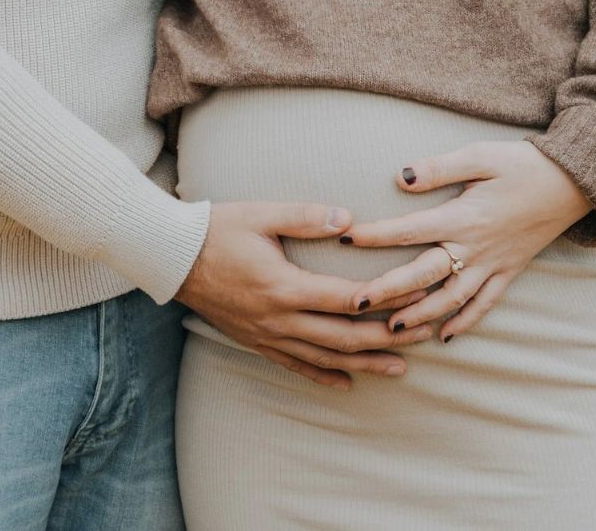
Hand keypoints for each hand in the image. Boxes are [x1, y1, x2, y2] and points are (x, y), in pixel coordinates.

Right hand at [176, 202, 431, 388]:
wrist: (171, 257)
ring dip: (364, 364)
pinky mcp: (255, 340)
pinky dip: (323, 375)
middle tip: (424, 336)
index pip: (349, 299)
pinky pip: (294, 365)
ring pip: (324, 358)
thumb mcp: (260, 214)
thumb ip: (306, 216)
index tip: (420, 296)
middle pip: (344, 337)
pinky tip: (347, 382)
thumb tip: (349, 219)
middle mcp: (279, 318)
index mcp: (285, 286)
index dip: (388, 300)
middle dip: (388, 338)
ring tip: (400, 368)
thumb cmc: (215, 230)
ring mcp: (266, 334)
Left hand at [344, 141, 592, 341]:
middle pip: (423, 275)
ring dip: (420, 316)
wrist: (577, 180)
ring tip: (391, 329)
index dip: (374, 235)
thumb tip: (399, 178)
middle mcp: (474, 247)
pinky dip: (465, 322)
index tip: (344, 239)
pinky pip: (485, 304)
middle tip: (354, 304)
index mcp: (462, 217)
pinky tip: (444, 336)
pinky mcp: (510, 271)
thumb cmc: (524, 164)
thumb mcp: (480, 156)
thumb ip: (438, 169)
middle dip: (388, 291)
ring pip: (451, 298)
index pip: (408, 230)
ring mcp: (493, 264)